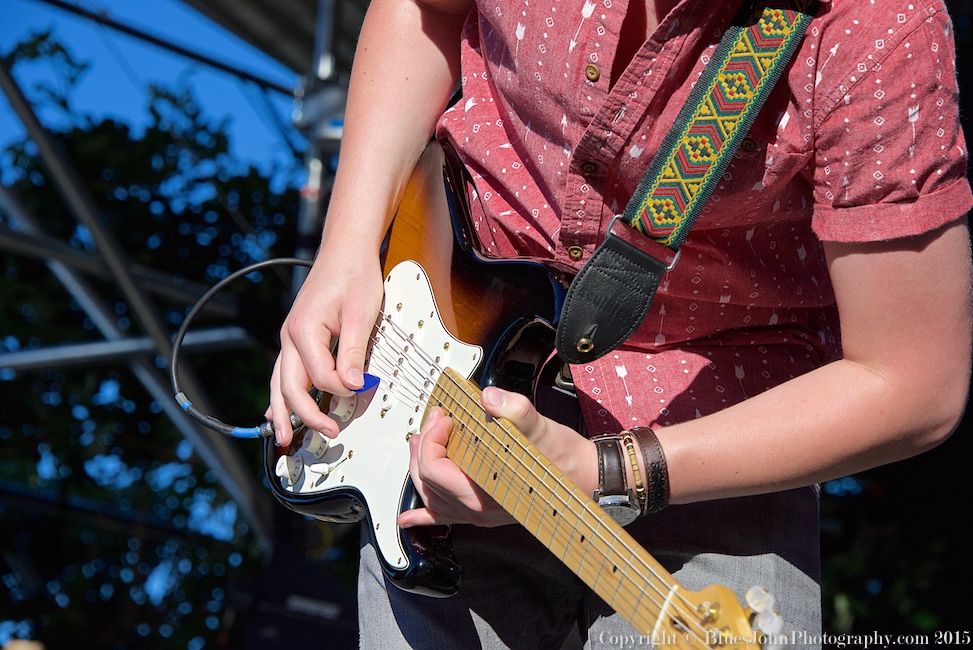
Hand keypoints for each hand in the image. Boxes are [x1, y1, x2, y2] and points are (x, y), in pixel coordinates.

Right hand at [266, 249, 383, 446]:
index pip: (321, 376)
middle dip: (306, 415)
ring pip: (280, 382)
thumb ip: (355, 352)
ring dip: (283, 411)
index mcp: (304, 331)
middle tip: (329, 433)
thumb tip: (354, 385)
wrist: (346, 250)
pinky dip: (282, 394)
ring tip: (284, 438)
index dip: (344, 389)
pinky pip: (285, 371)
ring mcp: (291, 337)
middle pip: (290, 386)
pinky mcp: (298, 337)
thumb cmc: (354, 276)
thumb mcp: (361, 314)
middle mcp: (290, 336)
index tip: (364, 389)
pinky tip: (278, 411)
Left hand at [396, 385, 597, 527]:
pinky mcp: (486, 511)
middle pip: (428, 482)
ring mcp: (481, 513)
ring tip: (418, 446)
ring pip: (433, 498)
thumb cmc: (565, 458)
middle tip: (433, 422)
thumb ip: (515, 411)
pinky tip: (408, 519)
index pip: (436, 468)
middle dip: (422, 448)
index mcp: (487, 490)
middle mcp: (479, 508)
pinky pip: (448, 519)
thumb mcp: (541, 429)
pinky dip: (424, 517)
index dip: (432, 438)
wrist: (587, 478)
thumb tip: (489, 398)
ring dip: (419, 471)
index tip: (444, 416)